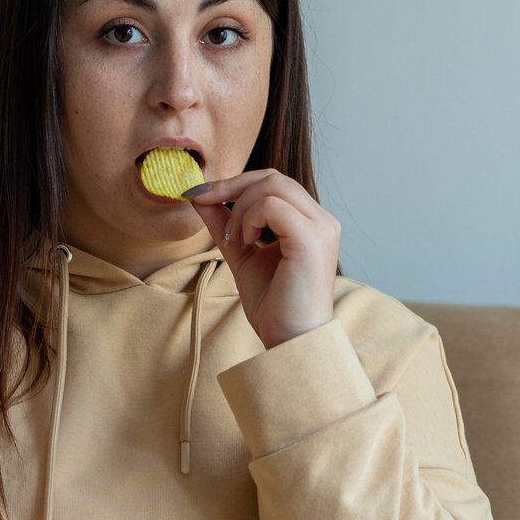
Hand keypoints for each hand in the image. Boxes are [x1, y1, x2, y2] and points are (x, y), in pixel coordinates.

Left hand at [187, 169, 339, 347]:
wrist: (290, 341)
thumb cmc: (274, 307)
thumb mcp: (242, 256)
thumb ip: (225, 226)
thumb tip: (200, 198)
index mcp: (309, 222)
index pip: (272, 182)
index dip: (233, 183)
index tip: (198, 195)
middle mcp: (321, 219)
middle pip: (272, 177)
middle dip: (230, 187)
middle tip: (202, 204)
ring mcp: (320, 227)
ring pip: (271, 185)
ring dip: (239, 208)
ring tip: (235, 240)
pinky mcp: (311, 239)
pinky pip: (272, 206)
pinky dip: (249, 219)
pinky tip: (247, 243)